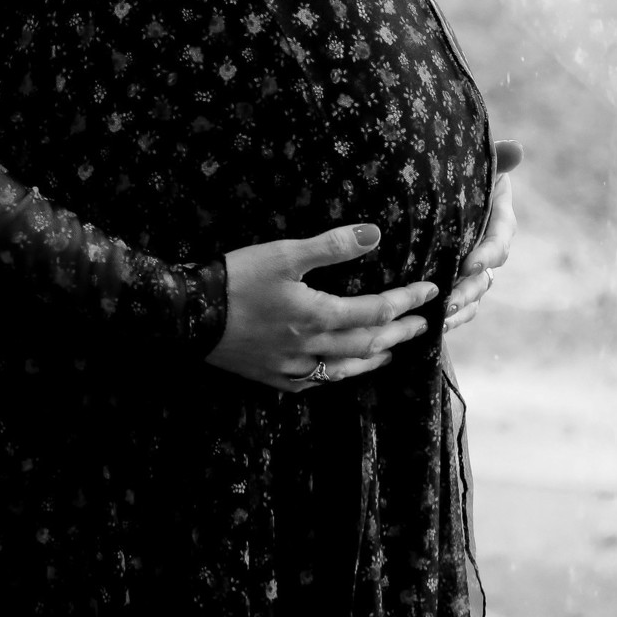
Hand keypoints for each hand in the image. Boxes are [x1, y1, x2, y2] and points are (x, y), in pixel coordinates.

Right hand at [205, 224, 437, 392]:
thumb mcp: (284, 253)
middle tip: (424, 325)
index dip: (405, 302)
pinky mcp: (272, 377)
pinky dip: (338, 375)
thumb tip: (375, 234)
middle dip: (399, 333)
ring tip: (392, 351)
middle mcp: (310, 348)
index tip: (429, 292)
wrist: (187, 314)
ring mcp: (291, 368)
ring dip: (374, 359)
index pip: (375, 312)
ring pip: (345, 369)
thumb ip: (332, 245)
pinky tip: (340, 369)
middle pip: (367, 344)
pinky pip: (317, 382)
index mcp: (316, 316)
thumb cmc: (236, 278)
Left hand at [444, 140, 520, 331]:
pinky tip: (434, 326)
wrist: (439, 178)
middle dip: (469, 289)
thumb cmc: (462, 164)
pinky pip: (462, 304)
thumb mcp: (480, 159)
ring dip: (461, 308)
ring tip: (441, 319)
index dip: (488, 254)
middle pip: (486, 274)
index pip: (499, 240)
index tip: (470, 264)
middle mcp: (489, 245)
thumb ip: (497, 156)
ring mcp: (474, 264)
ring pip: (474, 293)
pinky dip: (452, 316)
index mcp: (499, 218)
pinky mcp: (456, 276)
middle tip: (450, 300)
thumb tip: (517, 149)